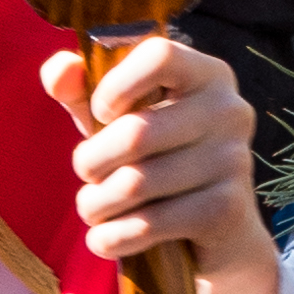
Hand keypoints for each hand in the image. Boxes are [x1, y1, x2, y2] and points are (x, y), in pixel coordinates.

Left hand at [44, 29, 279, 293]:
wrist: (221, 230)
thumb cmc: (159, 158)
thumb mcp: (120, 119)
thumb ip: (81, 88)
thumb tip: (59, 72)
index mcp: (206, 73)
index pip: (160, 55)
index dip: (116, 84)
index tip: (101, 111)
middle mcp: (229, 110)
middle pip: (135, 132)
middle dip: (91, 161)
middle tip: (85, 175)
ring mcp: (234, 160)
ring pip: (137, 183)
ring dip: (96, 203)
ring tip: (91, 208)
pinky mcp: (227, 209)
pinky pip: (151, 223)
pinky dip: (114, 236)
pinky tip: (103, 239)